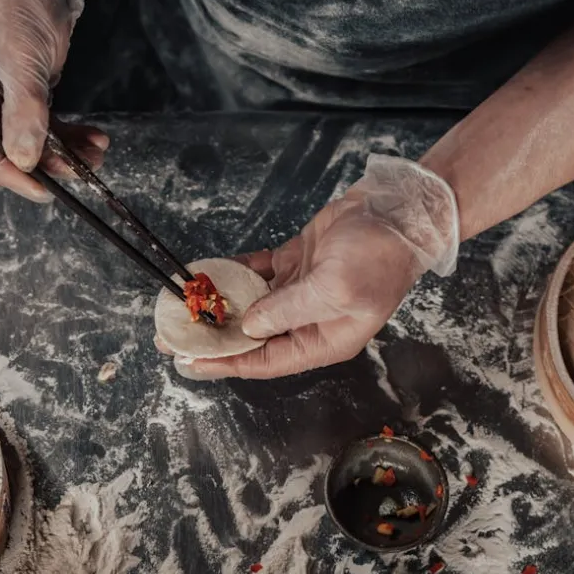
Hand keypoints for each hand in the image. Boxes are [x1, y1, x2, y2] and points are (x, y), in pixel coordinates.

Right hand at [0, 0, 104, 201]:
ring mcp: (0, 96)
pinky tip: (94, 141)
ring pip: (31, 138)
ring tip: (94, 158)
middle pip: (5, 146)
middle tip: (77, 174)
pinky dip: (70, 135)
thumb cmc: (15, 7)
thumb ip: (23, 114)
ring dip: (63, 151)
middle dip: (44, 162)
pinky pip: (47, 124)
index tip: (40, 190)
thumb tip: (27, 161)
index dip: (7, 171)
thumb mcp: (19, 64)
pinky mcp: (27, 92)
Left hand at [167, 156, 458, 380]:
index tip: (191, 363)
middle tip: (173, 339)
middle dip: (215, 338)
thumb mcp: (334, 288)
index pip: (267, 361)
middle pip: (254, 337)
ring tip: (182, 309)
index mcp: (324, 340)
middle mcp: (310, 321)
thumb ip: (287, 309)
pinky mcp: (298, 263)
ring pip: (252, 306)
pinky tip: (206, 274)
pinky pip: (257, 273)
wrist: (399, 210)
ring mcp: (302, 291)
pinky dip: (234, 273)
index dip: (228, 363)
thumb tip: (250, 326)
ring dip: (219, 306)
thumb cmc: (379, 256)